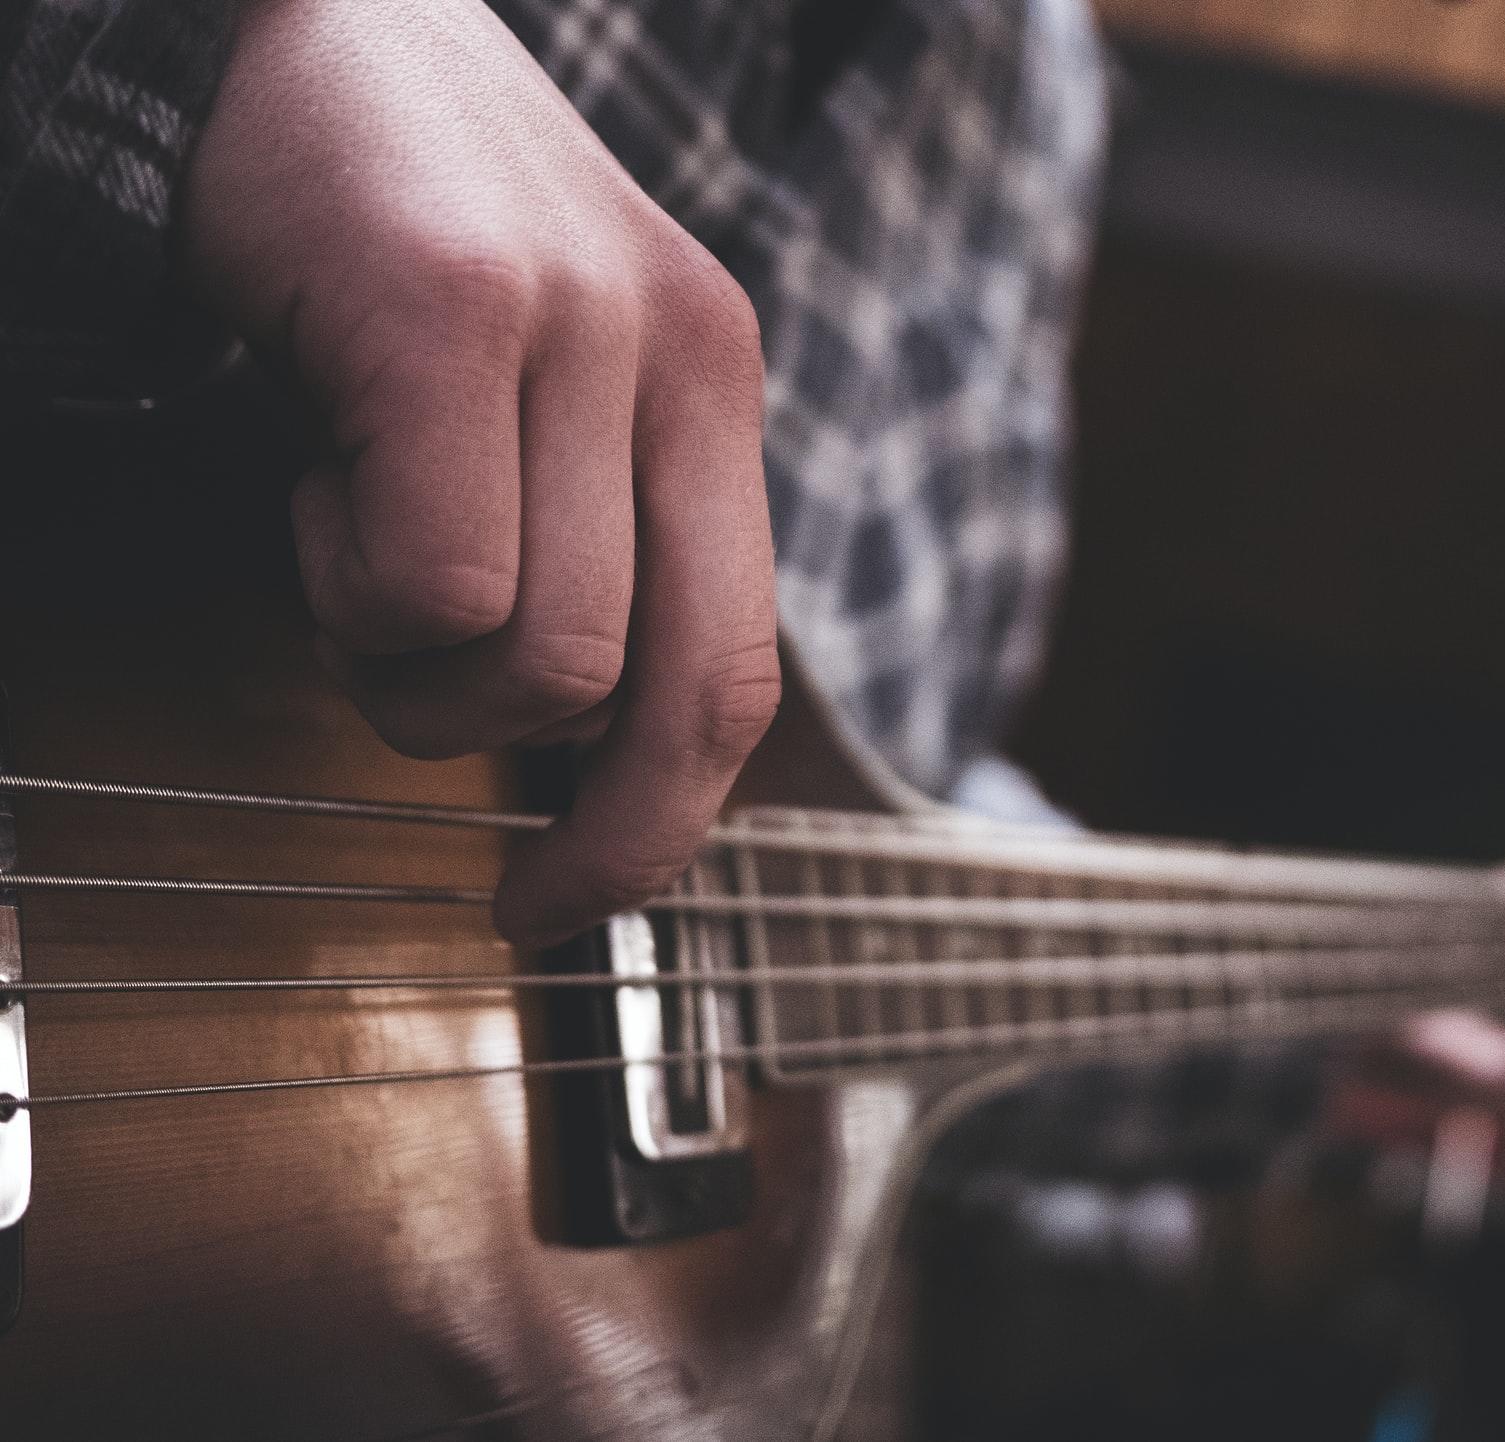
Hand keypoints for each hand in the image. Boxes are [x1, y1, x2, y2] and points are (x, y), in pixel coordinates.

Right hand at [181, 0, 778, 945]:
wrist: (265, 19)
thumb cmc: (380, 244)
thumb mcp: (536, 397)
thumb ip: (587, 539)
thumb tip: (576, 753)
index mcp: (712, 386)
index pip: (745, 668)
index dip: (671, 824)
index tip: (578, 898)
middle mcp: (679, 352)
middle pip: (678, 694)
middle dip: (589, 830)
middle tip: (502, 882)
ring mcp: (579, 321)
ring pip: (543, 658)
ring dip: (414, 673)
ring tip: (350, 555)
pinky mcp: (457, 305)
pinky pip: (433, 578)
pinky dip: (345, 586)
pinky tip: (314, 484)